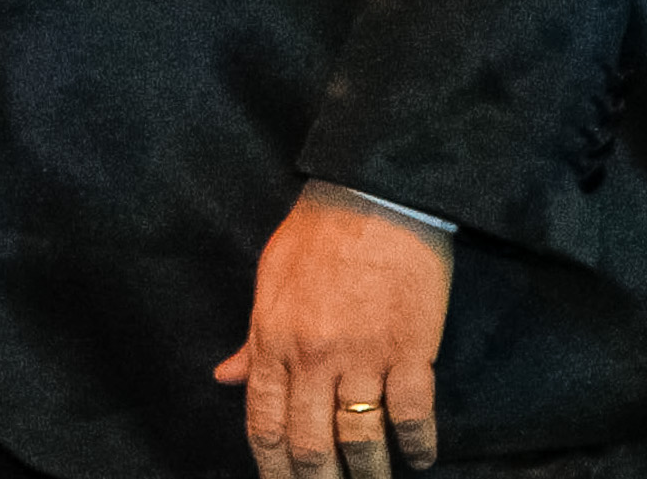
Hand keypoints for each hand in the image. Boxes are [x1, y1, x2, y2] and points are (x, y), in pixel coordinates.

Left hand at [212, 181, 448, 477]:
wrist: (373, 195)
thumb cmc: (317, 234)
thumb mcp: (269, 282)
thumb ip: (251, 340)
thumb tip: (224, 377)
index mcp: (274, 340)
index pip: (264, 424)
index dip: (271, 469)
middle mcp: (313, 356)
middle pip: (311, 445)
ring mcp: (363, 355)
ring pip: (361, 440)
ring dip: (370, 474)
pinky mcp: (410, 349)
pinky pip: (413, 414)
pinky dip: (418, 445)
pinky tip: (421, 458)